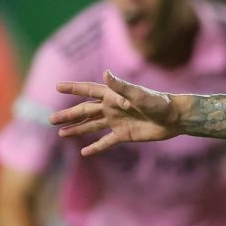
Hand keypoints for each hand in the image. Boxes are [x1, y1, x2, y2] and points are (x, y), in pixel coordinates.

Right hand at [52, 70, 180, 155]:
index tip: (57, 87)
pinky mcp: (124, 135)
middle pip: (85, 111)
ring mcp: (117, 122)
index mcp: (113, 96)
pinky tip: (84, 152)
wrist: (175, 118)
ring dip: (77, 129)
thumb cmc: (159, 102)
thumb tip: (106, 73)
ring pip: (92, 126)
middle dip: (68, 115)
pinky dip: (96, 147)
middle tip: (50, 119)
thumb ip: (121, 87)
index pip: (88, 90)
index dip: (73, 88)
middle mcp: (112, 108)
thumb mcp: (139, 94)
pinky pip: (106, 142)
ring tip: (60, 133)